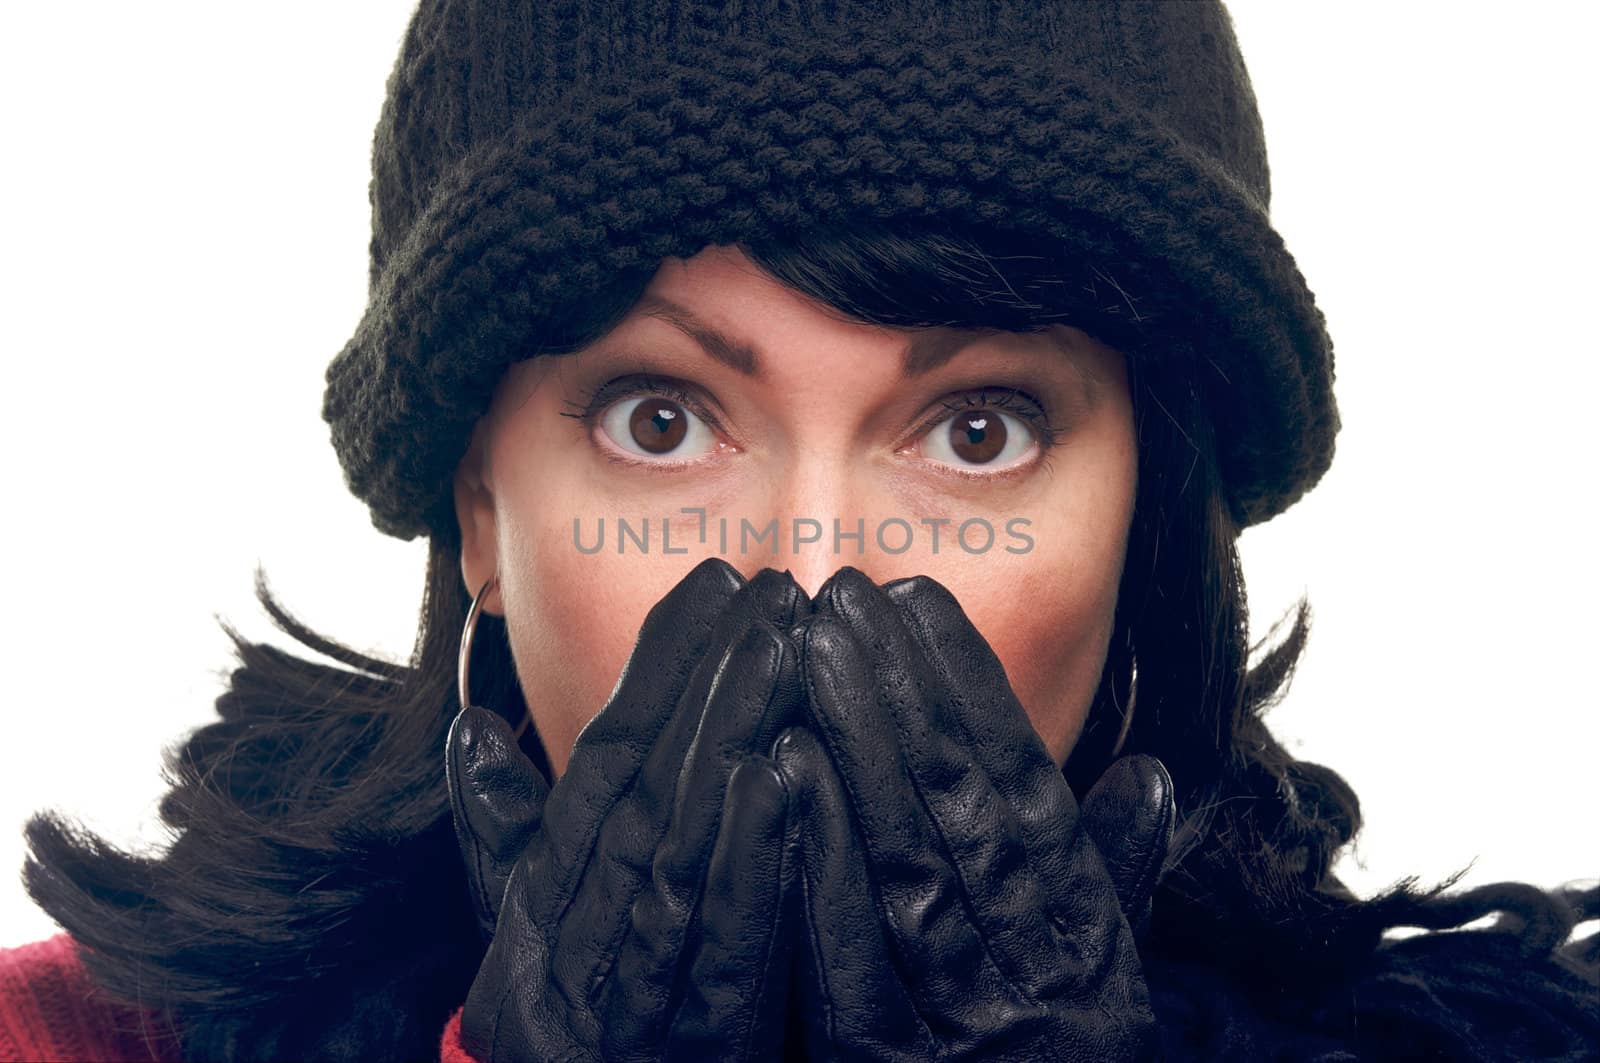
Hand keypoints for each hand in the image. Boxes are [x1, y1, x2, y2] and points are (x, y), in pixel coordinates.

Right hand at [446, 558, 809, 1061]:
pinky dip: (749, 864)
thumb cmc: (566, 1042)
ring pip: (676, 850)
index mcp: (543, 912)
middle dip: (707, 681)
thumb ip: (502, 839)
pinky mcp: (692, 1058)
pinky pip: (721, 955)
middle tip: (768, 588)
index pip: (601, 768)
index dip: (657, 670)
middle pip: (644, 793)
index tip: (712, 582)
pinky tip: (782, 776)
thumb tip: (475, 731)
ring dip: (728, 742)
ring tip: (778, 649)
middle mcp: (568, 953)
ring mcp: (621, 1010)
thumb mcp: (527, 940)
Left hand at [774, 567, 1173, 1061]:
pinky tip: (779, 767)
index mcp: (1089, 950)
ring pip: (908, 860)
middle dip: (901, 689)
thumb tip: (1158, 774)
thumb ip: (1112, 883)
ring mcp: (965, 1029)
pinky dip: (819, 854)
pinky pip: (849, 954)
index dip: (970, 689)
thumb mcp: (1098, 986)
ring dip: (858, 744)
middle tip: (845, 589)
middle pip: (962, 812)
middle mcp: (1039, 982)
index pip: (1026, 793)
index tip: (919, 600)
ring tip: (806, 643)